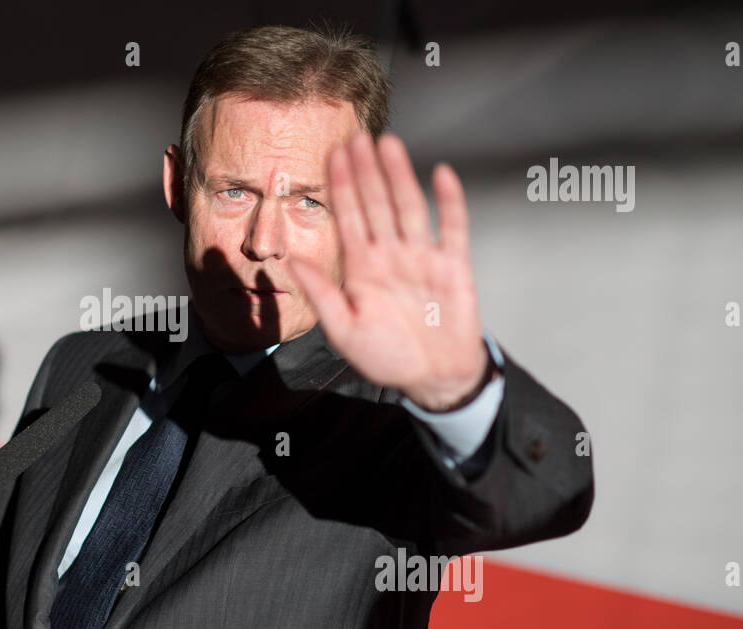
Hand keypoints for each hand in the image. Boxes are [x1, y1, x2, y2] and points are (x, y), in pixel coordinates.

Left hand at [290, 132, 487, 410]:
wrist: (433, 378)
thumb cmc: (386, 356)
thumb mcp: (343, 330)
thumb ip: (321, 293)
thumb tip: (289, 261)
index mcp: (361, 267)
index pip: (348, 217)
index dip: (340, 186)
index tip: (330, 154)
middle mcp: (390, 254)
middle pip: (376, 203)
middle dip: (365, 171)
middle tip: (356, 135)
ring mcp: (422, 257)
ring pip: (409, 207)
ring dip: (399, 176)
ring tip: (389, 144)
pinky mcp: (453, 265)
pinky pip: (452, 227)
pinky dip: (449, 201)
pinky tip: (441, 174)